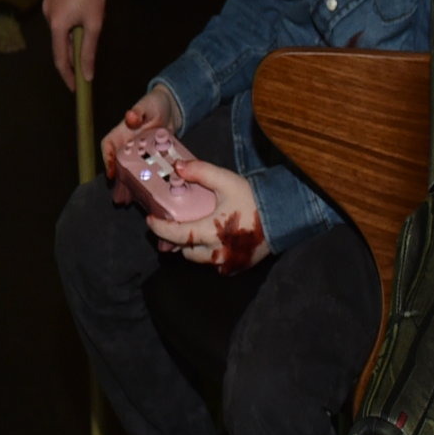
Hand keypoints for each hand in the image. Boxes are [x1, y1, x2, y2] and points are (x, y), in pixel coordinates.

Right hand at [43, 0, 106, 90]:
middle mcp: (47, 15)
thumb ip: (89, 50)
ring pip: (59, 25)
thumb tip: (87, 74)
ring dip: (71, 32)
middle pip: (59, 41)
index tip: (75, 87)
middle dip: (72, 52)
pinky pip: (58, 11)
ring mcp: (46, 2)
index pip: (60, 59)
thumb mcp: (95, 22)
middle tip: (86, 61)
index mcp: (57, 25)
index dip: (68, 75)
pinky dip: (68, 17)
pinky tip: (80, 8)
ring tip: (88, 25)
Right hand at [100, 83, 176, 192]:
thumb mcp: (146, 106)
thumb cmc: (154, 104)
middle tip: (120, 198)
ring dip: (129, 187)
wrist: (172, 109)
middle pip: (118, 166)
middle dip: (118, 183)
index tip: (111, 173)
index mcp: (121, 133)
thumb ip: (138, 112)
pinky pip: (146, 174)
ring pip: (131, 173)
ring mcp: (139, 155)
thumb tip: (130, 116)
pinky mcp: (151, 160)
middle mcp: (127, 146)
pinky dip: (145, 185)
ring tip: (129, 202)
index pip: (108, 147)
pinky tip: (147, 196)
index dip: (107, 160)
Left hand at [144, 159, 262, 270]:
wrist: (283, 217)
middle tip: (171, 225)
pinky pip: (215, 264)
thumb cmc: (254, 199)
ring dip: (192, 247)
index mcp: (211, 231)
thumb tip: (177, 167)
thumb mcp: (226, 180)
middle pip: (185, 250)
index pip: (176, 234)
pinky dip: (209, 253)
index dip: (159, 228)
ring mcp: (228, 263)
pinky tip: (212, 239)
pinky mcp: (237, 268)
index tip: (150, 219)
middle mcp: (218, 253)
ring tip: (191, 231)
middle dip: (176, 239)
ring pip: (199, 259)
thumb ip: (200, 172)